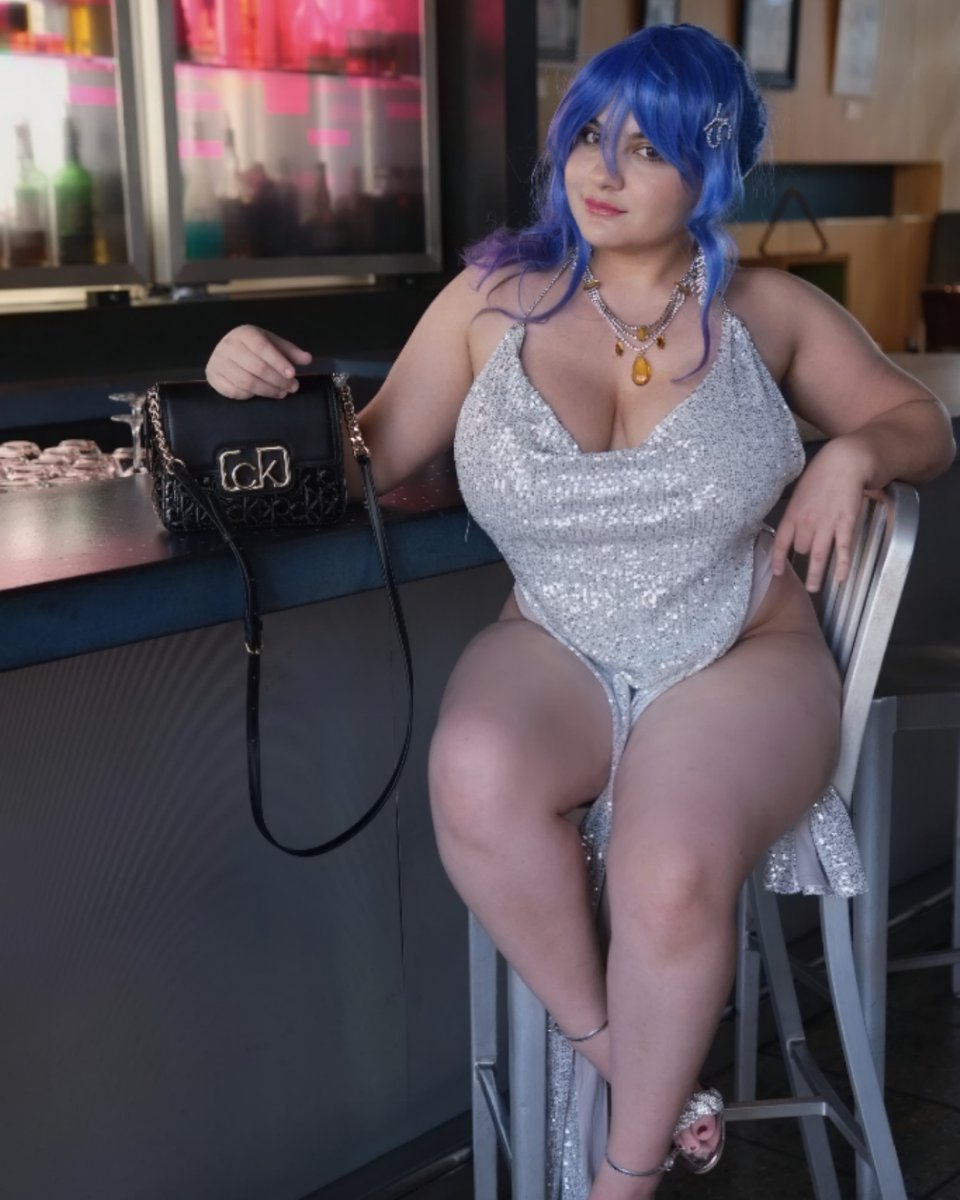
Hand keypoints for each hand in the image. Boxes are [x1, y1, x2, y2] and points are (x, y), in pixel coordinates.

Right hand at [205, 325, 312, 398]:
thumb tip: (308, 359)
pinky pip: (235, 391)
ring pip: (247, 382)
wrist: (225, 351)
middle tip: (292, 387)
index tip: (293, 374)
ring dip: (268, 390)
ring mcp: (218, 362)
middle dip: (277, 380)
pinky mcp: (213, 378)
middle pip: (256, 367)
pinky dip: (252, 395)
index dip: (278, 362)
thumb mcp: (272, 344)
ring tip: (282, 392)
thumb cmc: (254, 348)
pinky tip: (263, 394)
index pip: (262, 347)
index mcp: (244, 333)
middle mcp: (228, 346)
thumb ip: (289, 352)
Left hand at [771, 437, 873, 591]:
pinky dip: (842, 565)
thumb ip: (795, 509)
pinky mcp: (846, 523)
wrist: (845, 461)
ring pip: (818, 556)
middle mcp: (807, 522)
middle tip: (808, 570)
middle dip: (805, 559)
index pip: (780, 542)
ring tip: (814, 589)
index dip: (777, 559)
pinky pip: (843, 549)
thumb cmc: (822, 472)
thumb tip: (792, 523)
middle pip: (802, 549)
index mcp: (793, 513)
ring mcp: (827, 524)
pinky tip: (842, 578)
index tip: (776, 572)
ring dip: (817, 575)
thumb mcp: (800, 490)